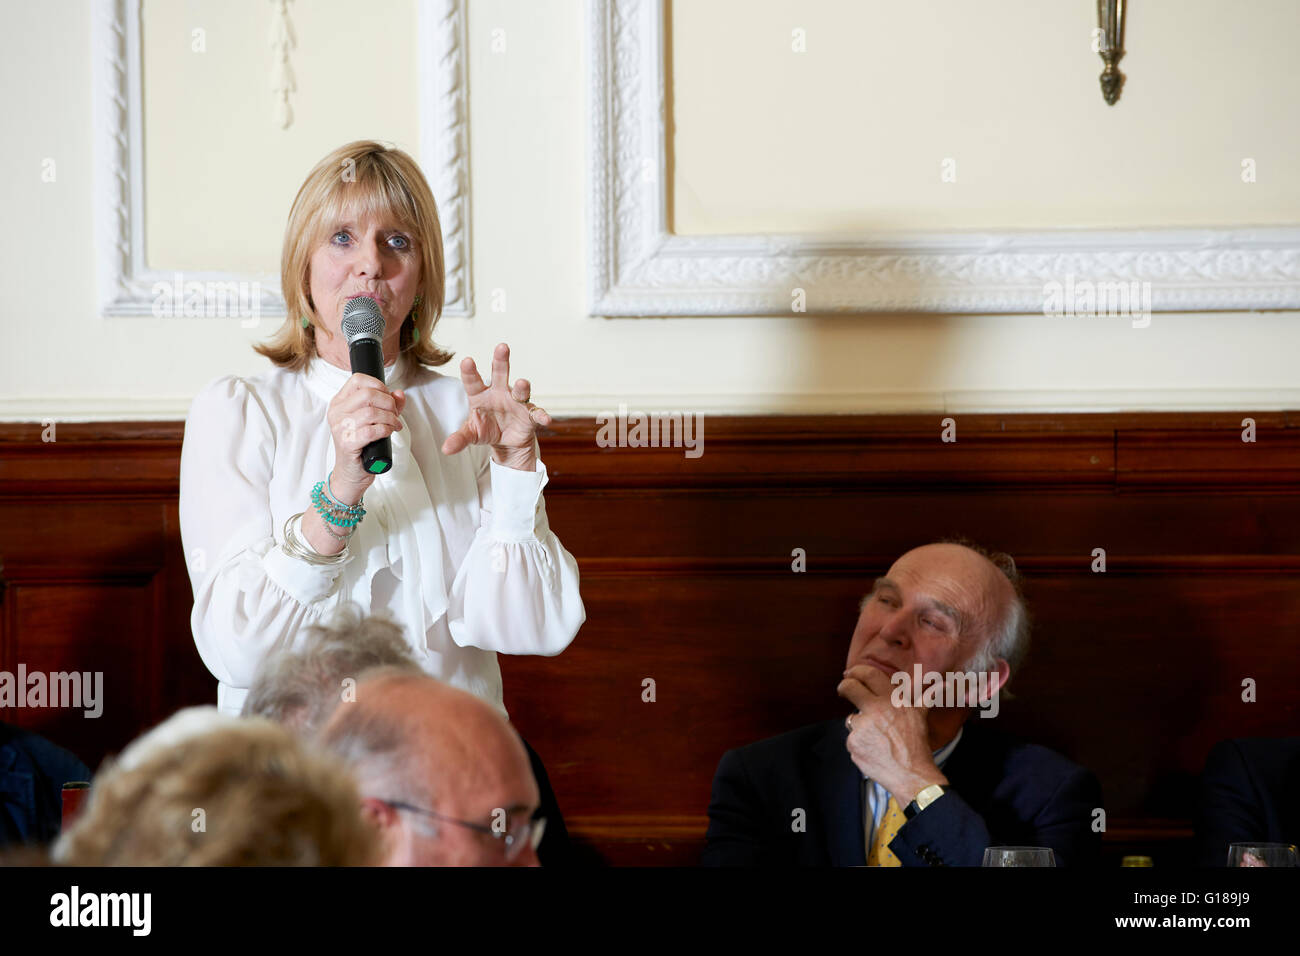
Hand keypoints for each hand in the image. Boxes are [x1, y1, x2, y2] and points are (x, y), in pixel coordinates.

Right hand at [326, 374, 406, 500]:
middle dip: (388, 402)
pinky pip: (373, 430)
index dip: (378, 385)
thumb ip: (387, 405)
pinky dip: (386, 429)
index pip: (357, 379)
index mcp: (339, 402)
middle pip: (367, 394)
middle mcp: (336, 412)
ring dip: (390, 418)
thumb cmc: (361, 446)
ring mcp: (340, 428)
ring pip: (372, 412)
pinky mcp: (347, 443)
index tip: (388, 396)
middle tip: (395, 414)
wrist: (351, 473)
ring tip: (394, 425)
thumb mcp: (373, 421)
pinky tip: (388, 433)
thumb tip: (399, 393)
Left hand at [442, 343, 551, 470]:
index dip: (470, 371)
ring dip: (522, 387)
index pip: (473, 381)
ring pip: (520, 391)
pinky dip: (540, 415)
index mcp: (480, 395)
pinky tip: (545, 420)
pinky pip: (535, 414)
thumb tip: (446, 449)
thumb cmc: (485, 429)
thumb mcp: (471, 434)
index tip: (467, 360)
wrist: (505, 440)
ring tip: (522, 383)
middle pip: (500, 373)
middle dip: (501, 360)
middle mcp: (499, 393)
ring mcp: (515, 402)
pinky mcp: (528, 415)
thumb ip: (459, 439)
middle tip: (502, 347)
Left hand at [837, 664, 947, 804]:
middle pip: (849, 688)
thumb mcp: (921, 717)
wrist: (911, 775)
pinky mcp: (853, 742)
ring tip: (878, 739)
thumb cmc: (917, 746)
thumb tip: (943, 684)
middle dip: (844, 686)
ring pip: (852, 718)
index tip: (851, 674)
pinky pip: (852, 738)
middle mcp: (876, 709)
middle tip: (843, 689)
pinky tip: (874, 751)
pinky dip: (859, 744)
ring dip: (860, 726)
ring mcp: (862, 726)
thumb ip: (926, 697)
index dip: (857, 672)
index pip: (869, 675)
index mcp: (892, 700)